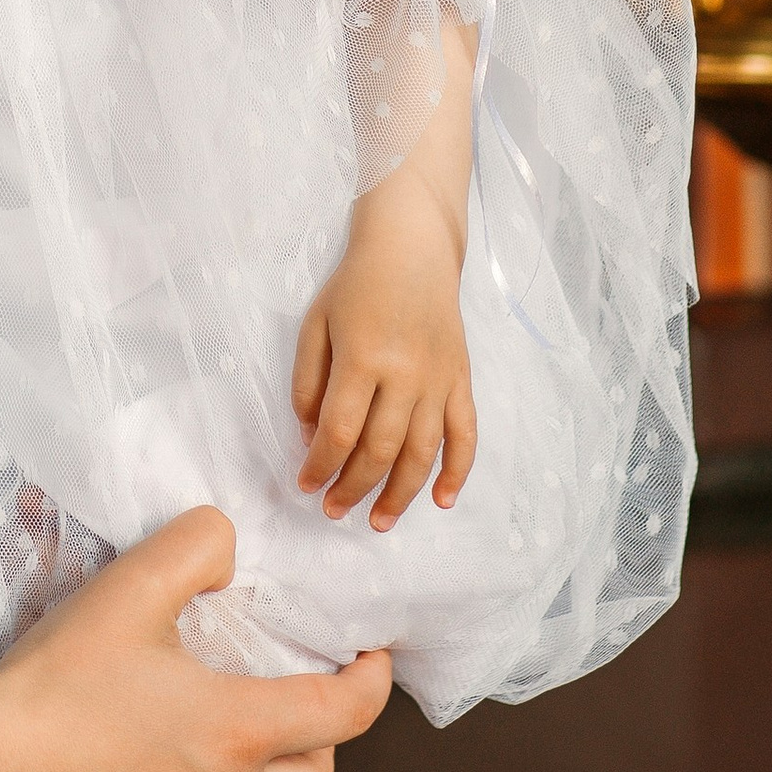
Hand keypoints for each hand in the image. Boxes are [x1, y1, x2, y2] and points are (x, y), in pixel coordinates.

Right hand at [0, 509, 391, 771]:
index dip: (372, 683)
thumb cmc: (56, 683)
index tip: (373, 660)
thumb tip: (228, 545)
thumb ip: (194, 548)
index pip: (344, 713)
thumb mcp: (128, 591)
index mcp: (240, 732)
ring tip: (221, 747)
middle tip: (298, 702)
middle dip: (322, 740)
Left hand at [292, 204, 477, 528]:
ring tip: (378, 522)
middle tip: (333, 511)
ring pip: (422, 454)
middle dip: (353, 489)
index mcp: (363, 358)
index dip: (320, 466)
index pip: (340, 431)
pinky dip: (457, 472)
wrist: (412, 248)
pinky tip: (442, 501)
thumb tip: (310, 435)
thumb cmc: (355, 285)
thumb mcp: (316, 324)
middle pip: (380, 451)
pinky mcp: (461, 380)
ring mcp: (439, 380)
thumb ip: (308, 382)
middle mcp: (406, 374)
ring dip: (399, 495)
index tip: (305, 485)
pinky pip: (465, 435)